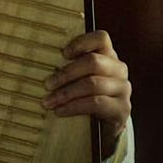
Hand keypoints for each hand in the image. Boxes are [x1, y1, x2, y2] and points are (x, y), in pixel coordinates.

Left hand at [41, 30, 131, 158]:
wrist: (106, 124)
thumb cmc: (87, 94)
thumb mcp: (80, 77)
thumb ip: (69, 66)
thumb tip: (40, 62)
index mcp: (108, 55)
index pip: (101, 38)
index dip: (82, 42)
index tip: (63, 53)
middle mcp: (119, 69)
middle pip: (93, 62)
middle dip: (67, 73)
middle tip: (47, 84)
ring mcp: (123, 88)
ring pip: (93, 84)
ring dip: (66, 93)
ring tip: (48, 101)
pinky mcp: (122, 108)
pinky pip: (96, 103)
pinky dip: (74, 107)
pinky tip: (60, 111)